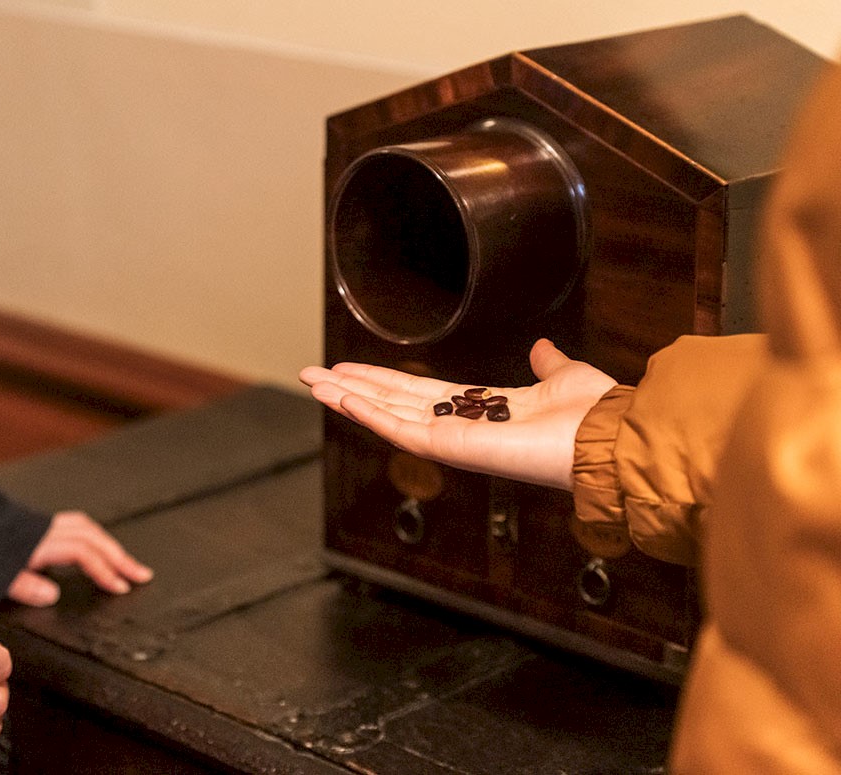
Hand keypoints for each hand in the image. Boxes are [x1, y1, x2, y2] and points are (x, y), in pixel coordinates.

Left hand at [6, 511, 153, 605]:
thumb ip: (22, 585)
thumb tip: (54, 594)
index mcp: (35, 543)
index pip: (82, 553)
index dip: (105, 569)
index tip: (122, 587)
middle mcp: (41, 530)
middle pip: (92, 536)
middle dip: (119, 556)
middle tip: (141, 574)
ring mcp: (38, 526)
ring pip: (85, 527)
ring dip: (108, 544)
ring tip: (125, 562)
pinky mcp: (31, 525)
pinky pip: (73, 525)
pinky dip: (91, 537)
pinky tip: (91, 550)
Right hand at [299, 339, 616, 490]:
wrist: (608, 438)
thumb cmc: (595, 414)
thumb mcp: (565, 375)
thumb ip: (548, 364)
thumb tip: (542, 348)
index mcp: (484, 411)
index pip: (420, 395)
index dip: (384, 381)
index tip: (353, 370)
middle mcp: (462, 428)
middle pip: (392, 404)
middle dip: (352, 389)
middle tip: (313, 375)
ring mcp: (452, 441)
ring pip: (387, 416)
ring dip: (347, 398)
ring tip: (313, 382)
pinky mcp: (451, 449)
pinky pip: (400, 430)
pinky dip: (368, 414)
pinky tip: (341, 398)